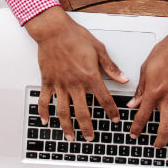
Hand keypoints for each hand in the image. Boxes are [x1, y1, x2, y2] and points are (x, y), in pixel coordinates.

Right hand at [25, 6, 128, 140]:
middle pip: (82, 112)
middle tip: (90, 138)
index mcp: (90, 75)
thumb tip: (123, 78)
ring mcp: (60, 83)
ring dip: (67, 126)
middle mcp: (75, 83)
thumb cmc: (76, 36)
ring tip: (70, 137)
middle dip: (87, 127)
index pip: (104, 99)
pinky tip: (45, 121)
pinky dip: (44, 112)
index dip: (111, 111)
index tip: (114, 120)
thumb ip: (111, 67)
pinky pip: (44, 100)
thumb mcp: (99, 49)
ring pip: (63, 111)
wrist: (54, 30)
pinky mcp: (47, 81)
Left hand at [129, 20, 167, 147]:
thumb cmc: (166, 52)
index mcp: (154, 92)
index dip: (137, 128)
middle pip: (163, 128)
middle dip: (159, 140)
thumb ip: (140, 89)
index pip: (142, 117)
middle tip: (156, 144)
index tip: (134, 134)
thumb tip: (134, 103)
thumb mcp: (146, 69)